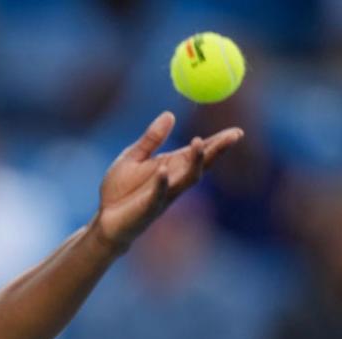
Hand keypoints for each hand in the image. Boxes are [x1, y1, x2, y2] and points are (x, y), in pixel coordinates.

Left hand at [90, 111, 242, 252]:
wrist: (104, 221)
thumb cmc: (119, 190)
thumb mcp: (133, 157)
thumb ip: (151, 139)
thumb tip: (169, 114)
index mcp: (171, 166)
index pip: (199, 153)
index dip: (218, 142)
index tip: (237, 131)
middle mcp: (173, 181)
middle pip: (201, 164)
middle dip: (217, 150)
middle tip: (233, 136)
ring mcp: (163, 196)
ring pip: (186, 180)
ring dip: (194, 162)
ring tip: (198, 142)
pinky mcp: (148, 208)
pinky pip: (157, 195)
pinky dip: (161, 183)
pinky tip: (163, 170)